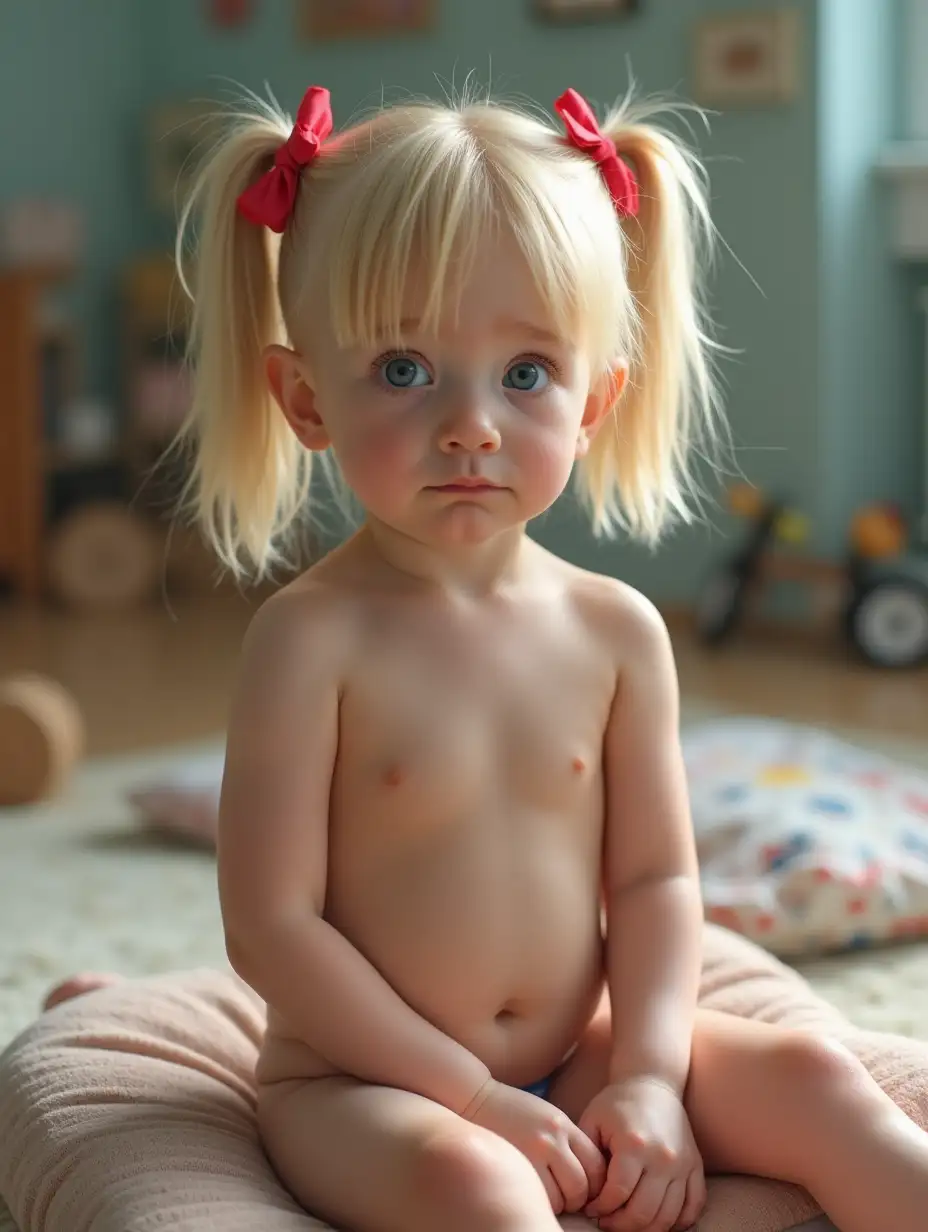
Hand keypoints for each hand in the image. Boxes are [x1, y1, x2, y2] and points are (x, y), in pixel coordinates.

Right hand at [467, 1079, 606, 1215]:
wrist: (477, 1099)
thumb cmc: (514, 1112)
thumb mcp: (548, 1117)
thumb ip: (568, 1141)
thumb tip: (589, 1176)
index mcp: (564, 1125)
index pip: (596, 1164)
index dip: (596, 1184)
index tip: (586, 1189)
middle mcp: (553, 1138)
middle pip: (582, 1184)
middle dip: (579, 1199)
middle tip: (570, 1199)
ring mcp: (534, 1152)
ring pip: (563, 1197)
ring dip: (561, 1204)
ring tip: (552, 1197)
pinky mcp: (517, 1163)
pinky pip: (542, 1197)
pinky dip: (544, 1203)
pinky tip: (537, 1195)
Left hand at [578, 1077, 705, 1231]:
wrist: (652, 1083)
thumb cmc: (617, 1103)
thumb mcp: (592, 1120)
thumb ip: (587, 1157)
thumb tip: (587, 1194)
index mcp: (633, 1145)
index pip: (617, 1194)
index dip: (600, 1208)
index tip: (591, 1209)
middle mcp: (662, 1157)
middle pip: (643, 1212)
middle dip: (620, 1225)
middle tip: (607, 1222)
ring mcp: (683, 1163)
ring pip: (668, 1217)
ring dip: (646, 1229)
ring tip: (628, 1223)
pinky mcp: (696, 1165)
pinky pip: (693, 1206)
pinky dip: (678, 1223)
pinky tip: (658, 1220)